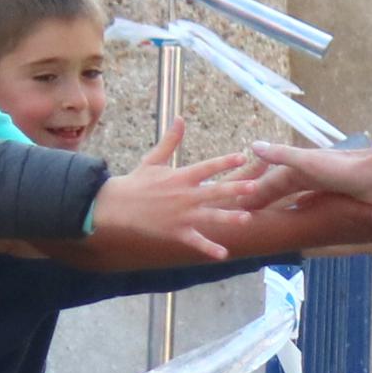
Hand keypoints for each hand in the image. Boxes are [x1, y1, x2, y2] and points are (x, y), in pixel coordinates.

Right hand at [83, 117, 260, 257]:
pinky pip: (196, 241)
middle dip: (235, 189)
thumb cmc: (136, 182)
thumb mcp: (154, 159)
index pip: (207, 167)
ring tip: (246, 218)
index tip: (242, 157)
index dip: (225, 161)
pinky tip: (224, 254)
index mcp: (181, 177)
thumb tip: (180, 118)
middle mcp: (185, 195)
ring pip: (210, 217)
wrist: (117, 206)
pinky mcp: (176, 232)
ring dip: (229, 218)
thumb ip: (171, 140)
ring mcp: (182, 215)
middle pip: (215, 191)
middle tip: (254, 187)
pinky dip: (209, 248)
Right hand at [240, 137, 371, 210]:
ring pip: (290, 199)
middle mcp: (305, 175)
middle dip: (260, 204)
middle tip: (241, 218)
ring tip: (262, 221)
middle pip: (276, 192)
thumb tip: (253, 146)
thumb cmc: (346, 170)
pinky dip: (296, 211)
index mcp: (297, 168)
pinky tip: (294, 219)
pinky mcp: (332, 196)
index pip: (266, 185)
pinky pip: (307, 206)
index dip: (249, 196)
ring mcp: (319, 186)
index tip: (231, 207)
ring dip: (276, 208)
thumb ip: (282, 155)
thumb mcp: (310, 163)